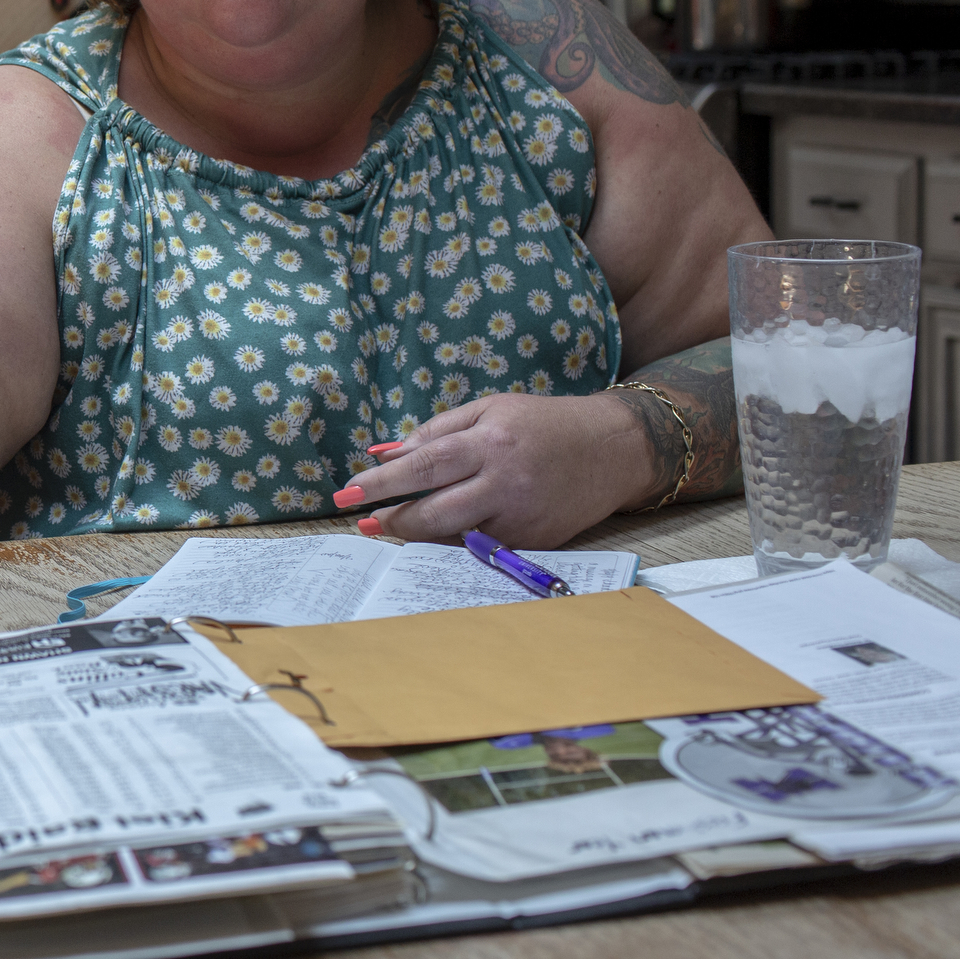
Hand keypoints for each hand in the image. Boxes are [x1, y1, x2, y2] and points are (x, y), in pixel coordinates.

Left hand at [331, 392, 659, 549]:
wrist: (614, 449)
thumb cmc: (542, 424)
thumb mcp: (489, 410)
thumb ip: (435, 432)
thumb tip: (384, 454)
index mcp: (491, 443)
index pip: (423, 466)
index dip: (381, 483)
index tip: (345, 493)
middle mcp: (506, 483)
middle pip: (435, 512)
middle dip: (392, 519)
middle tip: (363, 520)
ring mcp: (522, 518)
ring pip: (454, 536)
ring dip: (417, 534)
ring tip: (390, 525)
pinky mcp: (535, 542)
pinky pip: (479, 548)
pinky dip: (452, 540)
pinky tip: (436, 531)